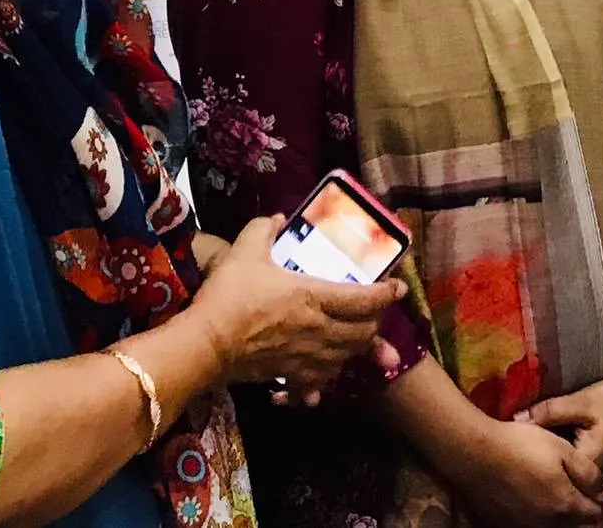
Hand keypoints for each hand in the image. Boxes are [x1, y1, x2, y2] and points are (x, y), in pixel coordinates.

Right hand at [184, 215, 403, 392]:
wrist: (204, 344)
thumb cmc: (229, 295)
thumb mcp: (245, 250)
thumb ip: (264, 229)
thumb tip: (277, 219)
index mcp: (314, 296)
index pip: (364, 298)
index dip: (386, 294)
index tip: (398, 288)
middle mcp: (319, 330)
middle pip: (363, 331)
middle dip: (376, 321)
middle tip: (375, 310)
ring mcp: (306, 357)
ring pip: (346, 358)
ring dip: (358, 348)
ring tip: (358, 338)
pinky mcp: (288, 376)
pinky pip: (318, 383)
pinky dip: (325, 382)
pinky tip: (323, 382)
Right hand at [456, 418, 602, 526]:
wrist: (474, 452)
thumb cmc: (522, 444)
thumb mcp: (563, 450)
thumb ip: (589, 474)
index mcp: (565, 504)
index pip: (594, 515)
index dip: (602, 504)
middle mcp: (547, 523)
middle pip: (574, 525)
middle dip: (583, 513)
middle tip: (583, 495)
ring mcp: (524, 525)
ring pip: (552, 527)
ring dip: (561, 516)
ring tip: (559, 496)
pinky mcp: (504, 522)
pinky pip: (530, 525)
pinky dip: (538, 517)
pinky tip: (534, 500)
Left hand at [517, 372, 602, 472]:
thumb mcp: (582, 402)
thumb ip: (550, 411)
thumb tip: (516, 418)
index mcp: (585, 462)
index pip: (547, 463)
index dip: (528, 448)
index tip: (512, 434)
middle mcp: (587, 470)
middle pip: (552, 464)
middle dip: (534, 447)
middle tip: (514, 430)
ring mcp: (590, 463)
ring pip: (559, 459)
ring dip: (545, 444)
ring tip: (525, 428)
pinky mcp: (591, 454)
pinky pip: (566, 452)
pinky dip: (555, 441)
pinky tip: (545, 428)